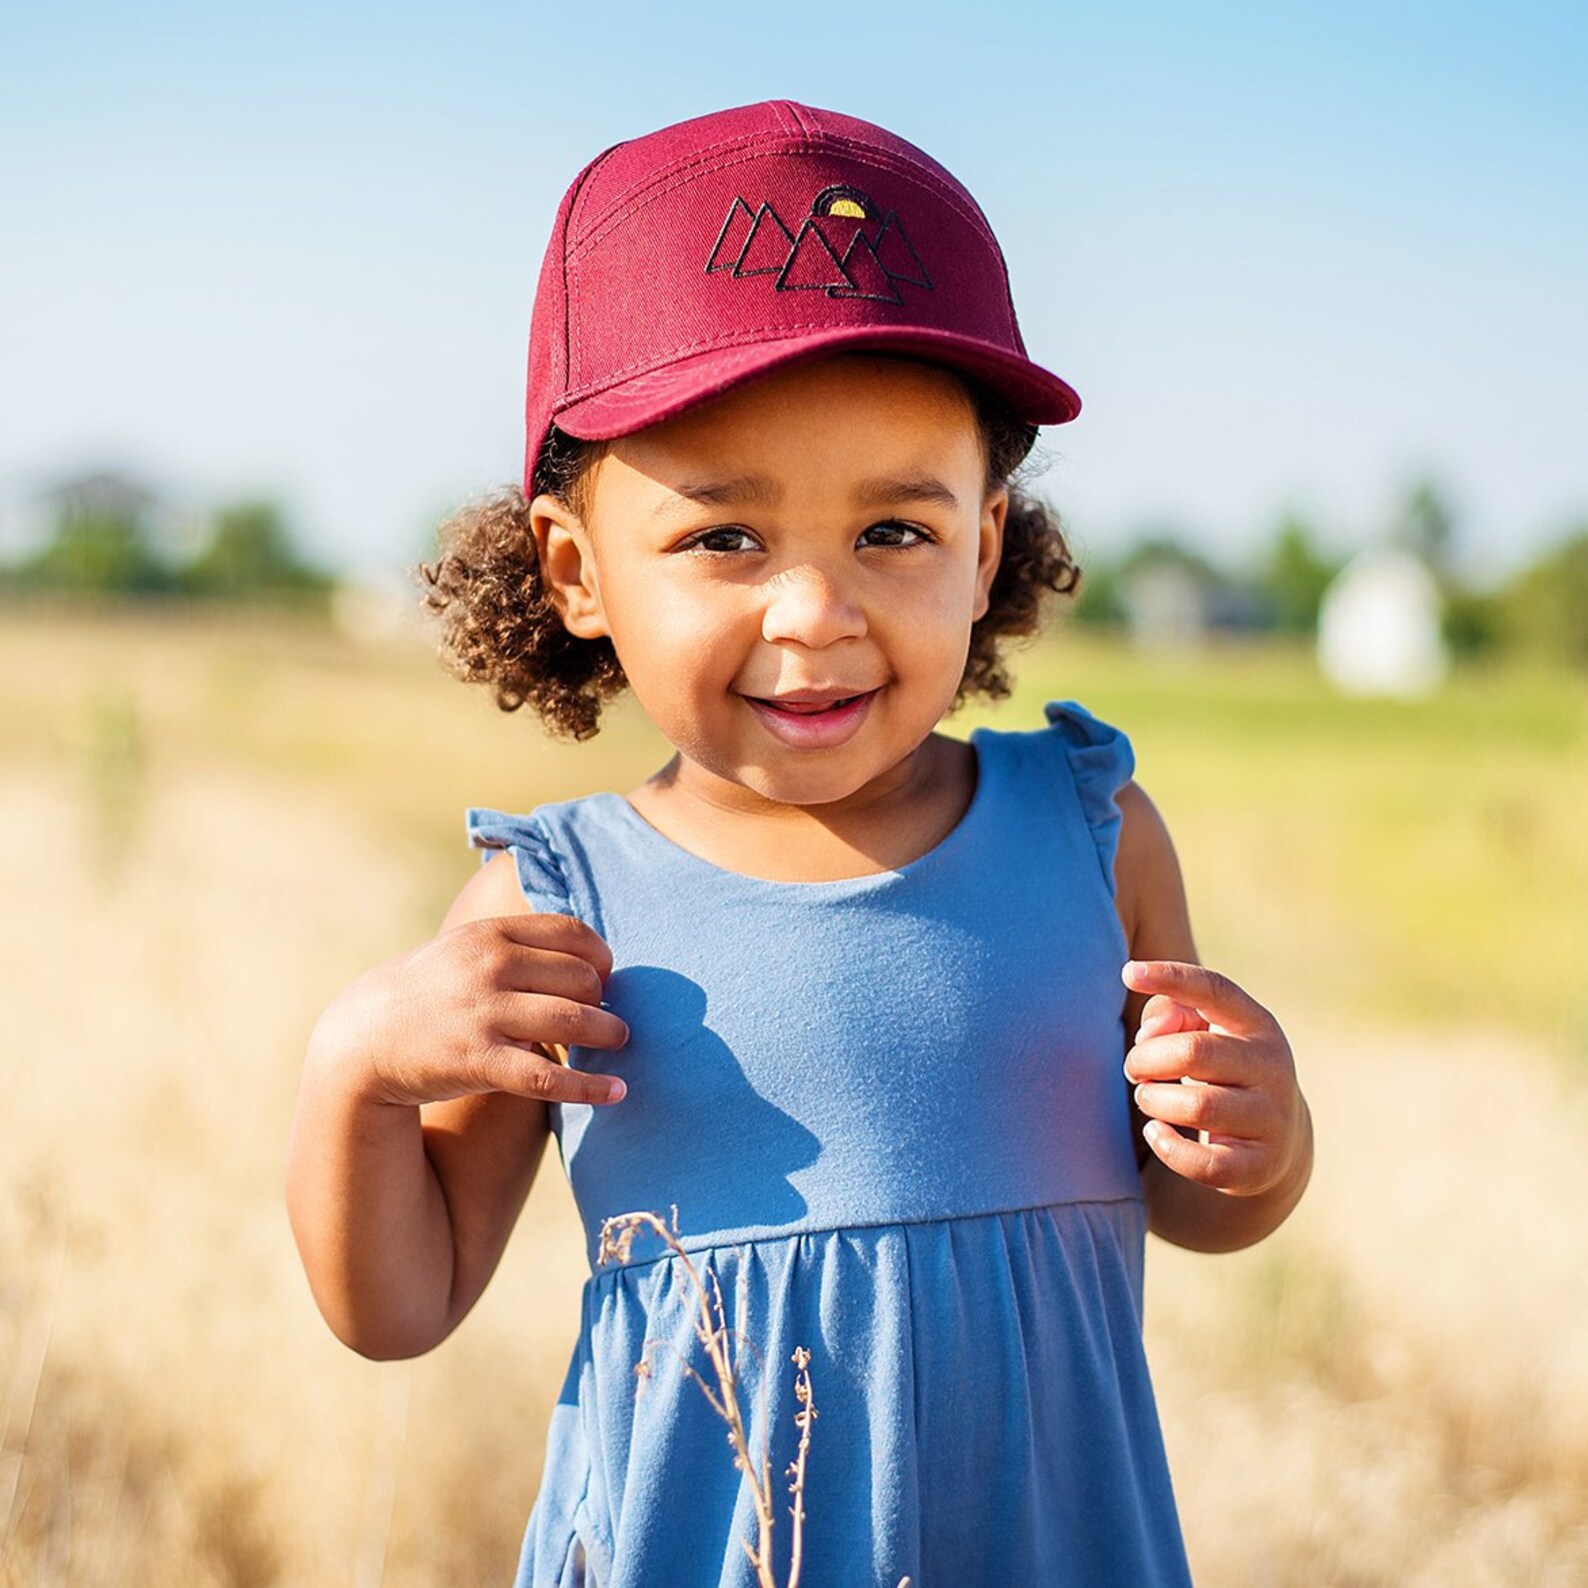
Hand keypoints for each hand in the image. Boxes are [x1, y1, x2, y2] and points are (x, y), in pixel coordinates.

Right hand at [314, 913, 629, 1109]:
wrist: (365, 1037)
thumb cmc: (431, 991)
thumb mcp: (466, 949)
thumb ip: (519, 945)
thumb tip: (589, 956)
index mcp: (491, 934)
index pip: (573, 935)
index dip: (601, 958)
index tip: (605, 978)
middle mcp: (490, 967)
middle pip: (582, 978)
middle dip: (604, 999)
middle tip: (606, 1016)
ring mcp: (483, 1014)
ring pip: (574, 1021)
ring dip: (609, 1034)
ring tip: (619, 1042)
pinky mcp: (477, 1061)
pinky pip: (548, 1077)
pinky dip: (590, 1087)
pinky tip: (616, 1092)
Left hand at [1121, 960, 1305, 1197]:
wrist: (1277, 1141)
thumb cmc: (1221, 1071)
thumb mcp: (1204, 1032)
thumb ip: (1169, 1014)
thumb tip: (1152, 1033)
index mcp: (1257, 1025)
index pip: (1215, 991)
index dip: (1170, 978)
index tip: (1127, 973)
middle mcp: (1272, 1068)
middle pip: (1194, 1052)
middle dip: (1147, 1059)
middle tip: (1135, 1069)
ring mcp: (1271, 1119)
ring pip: (1198, 1107)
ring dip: (1154, 1100)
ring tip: (1148, 1097)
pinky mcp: (1259, 1166)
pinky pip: (1205, 1163)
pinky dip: (1168, 1147)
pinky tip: (1156, 1132)